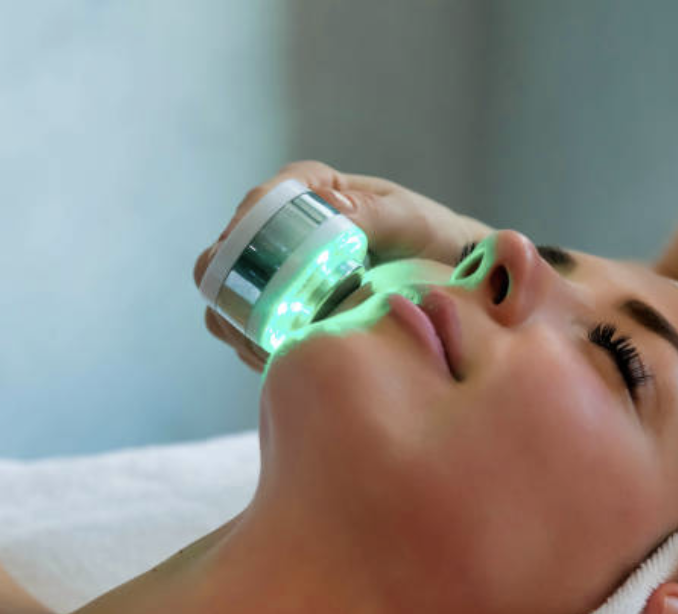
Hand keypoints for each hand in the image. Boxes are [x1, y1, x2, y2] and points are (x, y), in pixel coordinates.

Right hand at [193, 160, 492, 371]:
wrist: (449, 276)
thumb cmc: (429, 235)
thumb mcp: (406, 219)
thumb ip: (371, 213)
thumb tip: (328, 210)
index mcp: (308, 191)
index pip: (258, 203)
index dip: (244, 232)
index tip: (250, 265)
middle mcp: (284, 229)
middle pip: (228, 255)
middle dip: (230, 287)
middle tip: (255, 317)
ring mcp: (280, 272)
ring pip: (229, 296)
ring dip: (237, 322)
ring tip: (265, 347)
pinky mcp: (285, 310)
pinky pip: (250, 327)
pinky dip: (253, 345)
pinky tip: (276, 357)